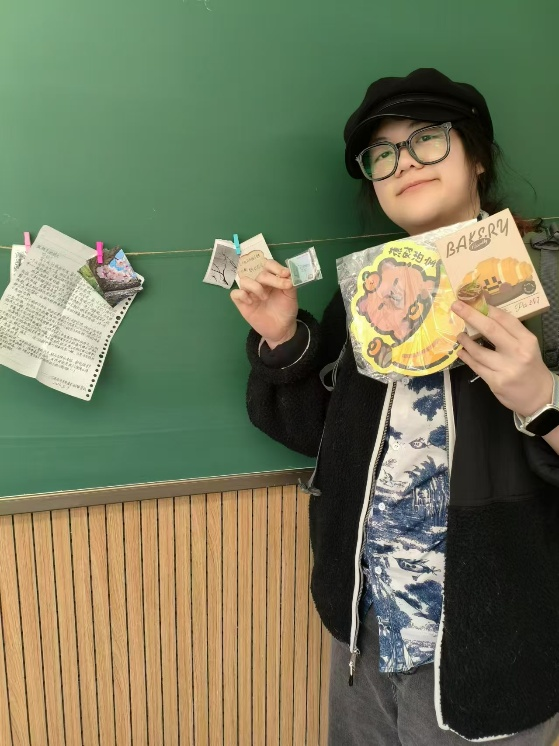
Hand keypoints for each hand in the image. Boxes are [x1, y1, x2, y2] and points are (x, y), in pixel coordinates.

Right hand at [230, 259, 297, 346]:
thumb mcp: (291, 296)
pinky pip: (235, 294)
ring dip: (255, 287)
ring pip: (244, 280)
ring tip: (265, 298)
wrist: (282, 329)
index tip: (285, 274)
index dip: (275, 267)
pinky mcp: (242, 303)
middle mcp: (258, 283)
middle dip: (271, 279)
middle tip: (283, 287)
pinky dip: (242, 295)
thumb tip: (288, 273)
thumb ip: (290, 283)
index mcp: (270, 278)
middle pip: (258, 273)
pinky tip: (251, 302)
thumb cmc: (286, 310)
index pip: (268, 265)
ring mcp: (249, 293)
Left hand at [452, 301, 551, 416]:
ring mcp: (505, 368)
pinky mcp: (495, 382)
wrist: (539, 396)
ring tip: (459, 335)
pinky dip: (466, 357)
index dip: (487, 308)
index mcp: (527, 340)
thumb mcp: (527, 347)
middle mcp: (517, 353)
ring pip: (478, 350)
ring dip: (465, 340)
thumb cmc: (530, 366)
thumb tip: (485, 315)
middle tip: (456, 306)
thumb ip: (510, 333)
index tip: (473, 300)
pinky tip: (462, 351)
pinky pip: (475, 366)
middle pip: (490, 329)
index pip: (505, 319)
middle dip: (470, 315)